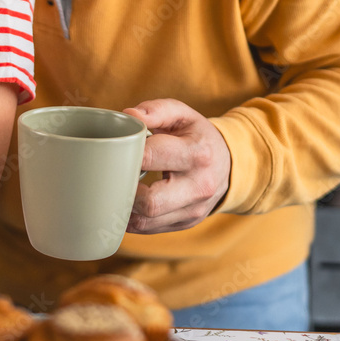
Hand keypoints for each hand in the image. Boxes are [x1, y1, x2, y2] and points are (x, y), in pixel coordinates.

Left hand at [123, 99, 231, 233]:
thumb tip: (128, 115)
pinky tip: (122, 202)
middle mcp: (198, 186)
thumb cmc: (196, 135)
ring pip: (146, 221)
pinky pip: (148, 229)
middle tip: (110, 174)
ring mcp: (194, 210)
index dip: (126, 153)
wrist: (229, 164)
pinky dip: (129, 218)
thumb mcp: (182, 114)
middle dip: (123, 189)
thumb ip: (156, 111)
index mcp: (197, 153)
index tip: (113, 149)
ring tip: (112, 188)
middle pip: (150, 202)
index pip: (151, 156)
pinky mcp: (186, 223)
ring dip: (122, 207)